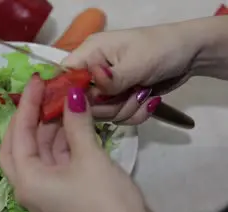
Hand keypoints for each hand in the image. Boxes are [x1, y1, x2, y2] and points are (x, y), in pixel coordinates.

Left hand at [0, 75, 199, 211]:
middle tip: (43, 92)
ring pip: (38, 151)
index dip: (27, 105)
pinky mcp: (61, 192)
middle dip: (30, 117)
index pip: (17, 135)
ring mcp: (45, 191)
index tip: (37, 80)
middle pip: (19, 144)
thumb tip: (72, 94)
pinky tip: (73, 122)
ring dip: (49, 127)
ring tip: (62, 100)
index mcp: (26, 180)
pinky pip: (54, 160)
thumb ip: (76, 123)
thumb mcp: (90, 157)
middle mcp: (28, 186)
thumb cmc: (106, 200)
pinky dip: (62, 141)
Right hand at [63, 20, 203, 124]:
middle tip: (130, 93)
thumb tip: (88, 88)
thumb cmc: (161, 49)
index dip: (71, 95)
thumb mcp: (136, 63)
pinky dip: (135, 114)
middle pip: (83, 103)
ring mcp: (107, 87)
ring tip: (143, 93)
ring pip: (102, 114)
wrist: (191, 54)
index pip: (65, 77)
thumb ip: (110, 80)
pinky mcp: (120, 99)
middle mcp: (93, 71)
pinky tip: (148, 101)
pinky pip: (118, 117)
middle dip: (109, 105)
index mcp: (90, 54)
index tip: (91, 103)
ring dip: (126, 109)